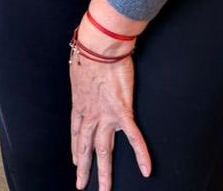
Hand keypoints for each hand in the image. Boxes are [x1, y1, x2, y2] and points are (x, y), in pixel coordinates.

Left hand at [69, 48, 150, 190]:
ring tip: (105, 190)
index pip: (76, 132)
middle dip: (84, 168)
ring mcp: (105, 115)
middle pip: (86, 146)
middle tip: (81, 185)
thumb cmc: (89, 52)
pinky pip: (133, 137)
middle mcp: (90, 114)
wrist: (98, 46)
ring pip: (105, 150)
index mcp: (80, 104)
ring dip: (104, 172)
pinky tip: (147, 170)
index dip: (76, 148)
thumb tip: (86, 76)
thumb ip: (85, 81)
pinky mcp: (122, 111)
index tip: (76, 161)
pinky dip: (141, 154)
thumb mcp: (80, 70)